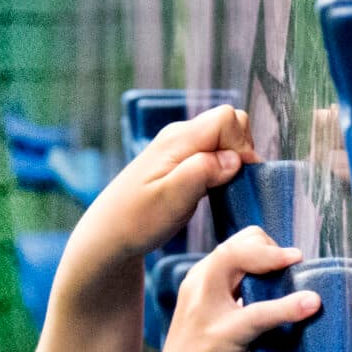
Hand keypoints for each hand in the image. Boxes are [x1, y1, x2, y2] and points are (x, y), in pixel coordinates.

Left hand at [86, 104, 256, 263]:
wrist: (110, 232)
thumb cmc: (136, 220)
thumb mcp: (170, 199)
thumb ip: (202, 173)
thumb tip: (235, 159)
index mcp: (178, 139)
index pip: (227, 119)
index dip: (241, 145)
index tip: (236, 177)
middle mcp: (181, 136)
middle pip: (230, 123)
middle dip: (241, 151)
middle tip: (230, 185)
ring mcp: (180, 147)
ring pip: (224, 138)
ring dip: (232, 162)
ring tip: (219, 191)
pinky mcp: (181, 161)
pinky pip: (214, 152)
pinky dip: (222, 169)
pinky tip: (212, 191)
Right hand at [143, 228, 317, 351]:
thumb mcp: (213, 333)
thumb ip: (232, 310)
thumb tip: (271, 298)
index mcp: (195, 288)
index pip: (230, 246)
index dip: (261, 245)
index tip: (285, 260)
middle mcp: (196, 292)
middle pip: (236, 245)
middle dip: (269, 245)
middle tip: (296, 261)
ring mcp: (205, 313)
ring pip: (240, 263)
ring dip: (276, 260)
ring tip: (302, 266)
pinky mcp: (220, 338)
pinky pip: (259, 312)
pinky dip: (288, 306)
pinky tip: (310, 305)